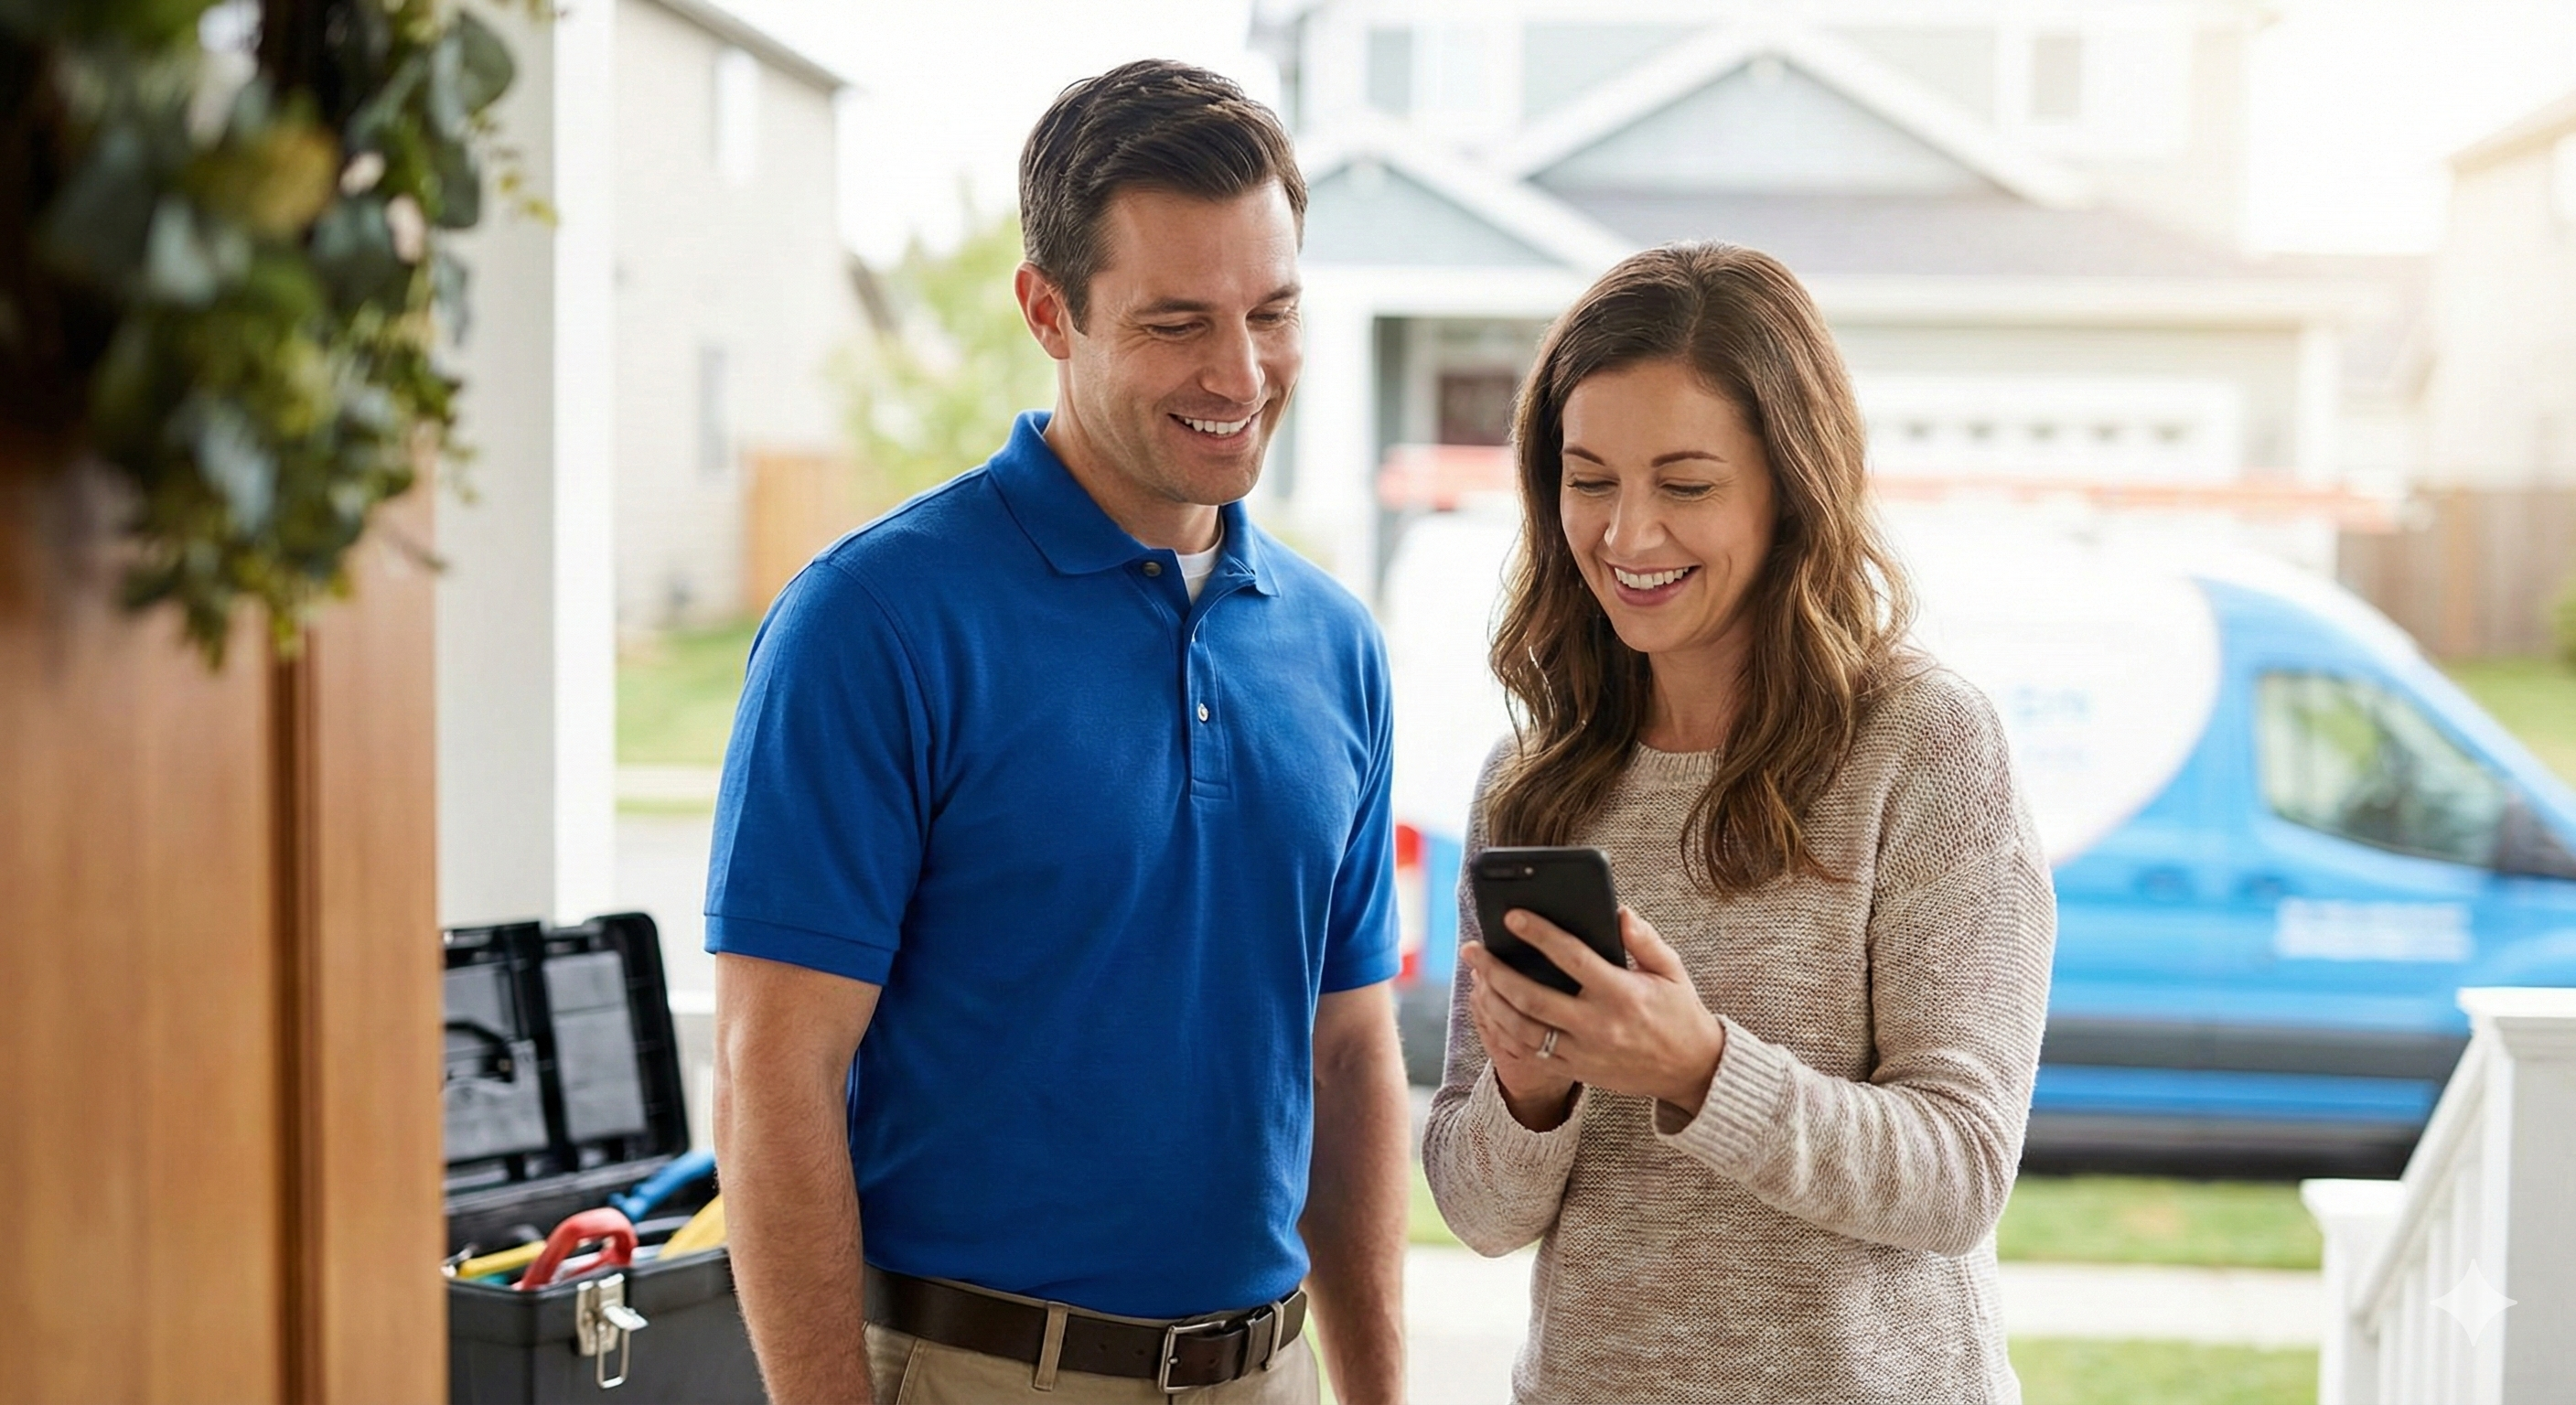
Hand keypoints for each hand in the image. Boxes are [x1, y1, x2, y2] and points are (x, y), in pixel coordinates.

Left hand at [1459, 907, 1726, 1118]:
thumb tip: (1618, 911)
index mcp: (1622, 994)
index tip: (1512, 916)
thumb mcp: (1671, 970)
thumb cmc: (1679, 1012)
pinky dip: (1503, 1031)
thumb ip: (1644, 939)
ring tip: (1476, 976)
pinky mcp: (1576, 1070)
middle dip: (1495, 971)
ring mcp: (1584, 1052)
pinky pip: (1529, 1052)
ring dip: (1492, 1001)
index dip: (1540, 934)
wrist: (1690, 1070)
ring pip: (1522, 1029)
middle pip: (1532, 997)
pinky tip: (1490, 1009)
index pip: (1572, 957)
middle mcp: (1599, 1025)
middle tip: (1472, 949)